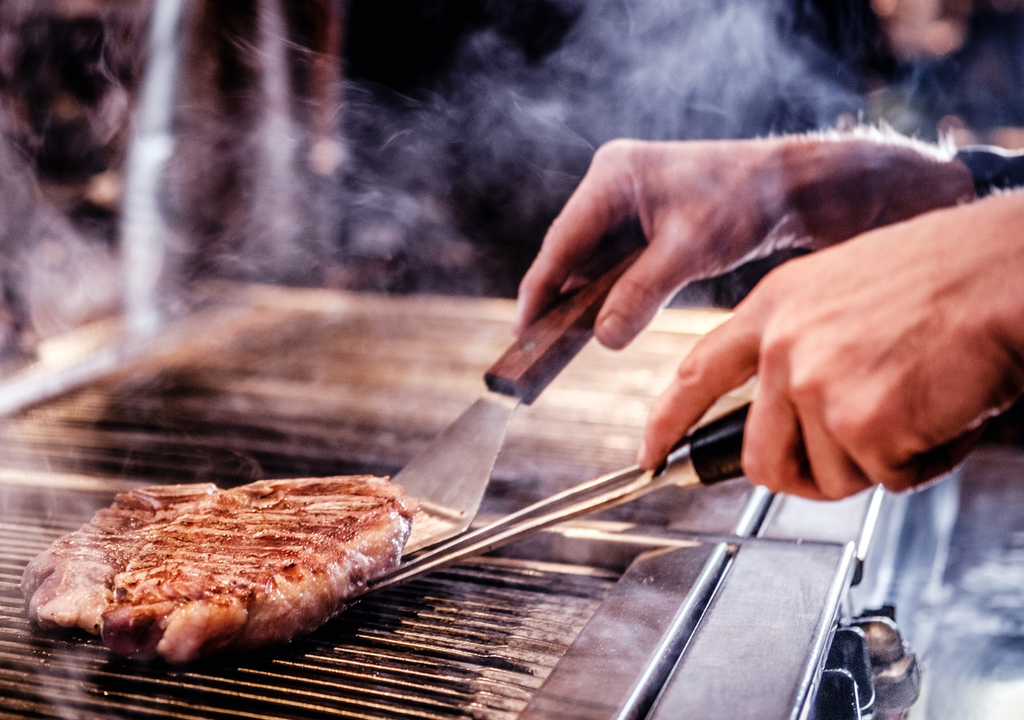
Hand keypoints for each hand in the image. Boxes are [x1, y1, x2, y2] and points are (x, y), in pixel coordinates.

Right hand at [515, 135, 972, 349]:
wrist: (791, 187)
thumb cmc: (745, 201)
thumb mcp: (690, 250)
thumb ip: (641, 293)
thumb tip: (603, 338)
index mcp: (612, 175)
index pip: (561, 241)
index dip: (539, 289)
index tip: (522, 331)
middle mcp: (610, 183)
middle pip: (569, 251)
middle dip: (556, 298)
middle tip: (535, 347)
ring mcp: (625, 201)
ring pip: (590, 260)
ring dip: (581, 298)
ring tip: (558, 343)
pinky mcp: (642, 221)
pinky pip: (612, 263)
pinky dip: (607, 293)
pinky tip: (600, 322)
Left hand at [638, 193, 1023, 498]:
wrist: (1001, 269)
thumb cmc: (941, 276)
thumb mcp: (839, 289)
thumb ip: (799, 344)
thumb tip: (790, 411)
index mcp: (773, 308)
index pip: (695, 376)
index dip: (667, 424)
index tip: (650, 456)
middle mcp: (783, 347)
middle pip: (762, 458)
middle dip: (806, 473)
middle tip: (852, 457)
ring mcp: (816, 384)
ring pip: (828, 475)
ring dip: (876, 462)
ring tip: (915, 408)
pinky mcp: (861, 421)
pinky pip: (887, 479)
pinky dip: (922, 462)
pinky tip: (941, 412)